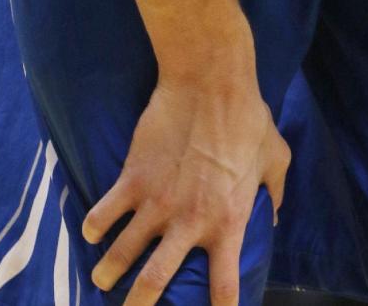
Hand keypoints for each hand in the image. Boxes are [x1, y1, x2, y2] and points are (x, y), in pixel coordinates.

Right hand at [83, 74, 289, 305]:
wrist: (210, 82)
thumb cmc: (248, 118)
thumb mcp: (275, 158)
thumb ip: (273, 193)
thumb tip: (271, 216)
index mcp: (227, 223)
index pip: (224, 288)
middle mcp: (188, 223)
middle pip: (154, 283)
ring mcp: (155, 203)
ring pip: (121, 254)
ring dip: (108, 272)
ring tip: (102, 279)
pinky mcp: (131, 179)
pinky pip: (103, 214)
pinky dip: (94, 227)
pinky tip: (92, 231)